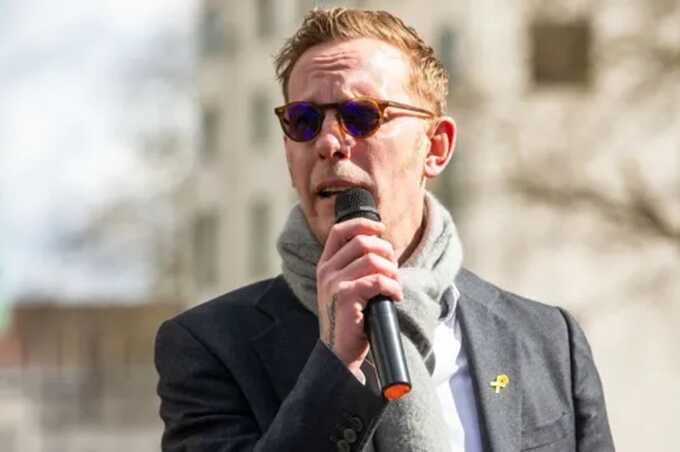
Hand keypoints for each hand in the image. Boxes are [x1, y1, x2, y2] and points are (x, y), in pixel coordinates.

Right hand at [316, 218, 402, 374]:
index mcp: (325, 265)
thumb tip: (383, 247)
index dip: (362, 224)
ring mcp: (334, 283)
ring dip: (391, 271)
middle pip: (362, 242)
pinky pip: (378, 281)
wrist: (339, 352)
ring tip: (395, 284)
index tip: (381, 229)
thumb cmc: (349, 319)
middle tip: (394, 267)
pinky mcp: (346, 297)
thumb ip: (355, 267)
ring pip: (372, 260)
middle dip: (385, 251)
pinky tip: (395, 296)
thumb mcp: (345, 287)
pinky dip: (393, 287)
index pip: (340, 231)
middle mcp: (327, 271)